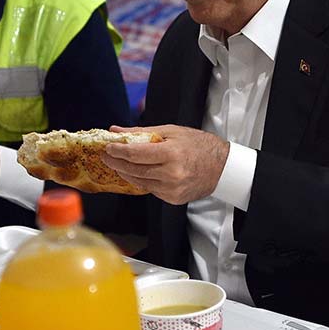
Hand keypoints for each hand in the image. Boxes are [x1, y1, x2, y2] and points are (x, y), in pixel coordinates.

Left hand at [101, 125, 228, 204]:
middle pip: (133, 170)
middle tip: (106, 156)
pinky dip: (141, 180)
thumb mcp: (171, 131)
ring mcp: (172, 189)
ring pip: (139, 182)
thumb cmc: (198, 145)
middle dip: (116, 163)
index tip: (107, 147)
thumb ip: (142, 132)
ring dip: (125, 173)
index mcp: (171, 153)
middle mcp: (171, 174)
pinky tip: (137, 173)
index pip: (135, 154)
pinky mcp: (173, 199)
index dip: (117, 151)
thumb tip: (116, 131)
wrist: (222, 167)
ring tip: (117, 164)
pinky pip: (150, 189)